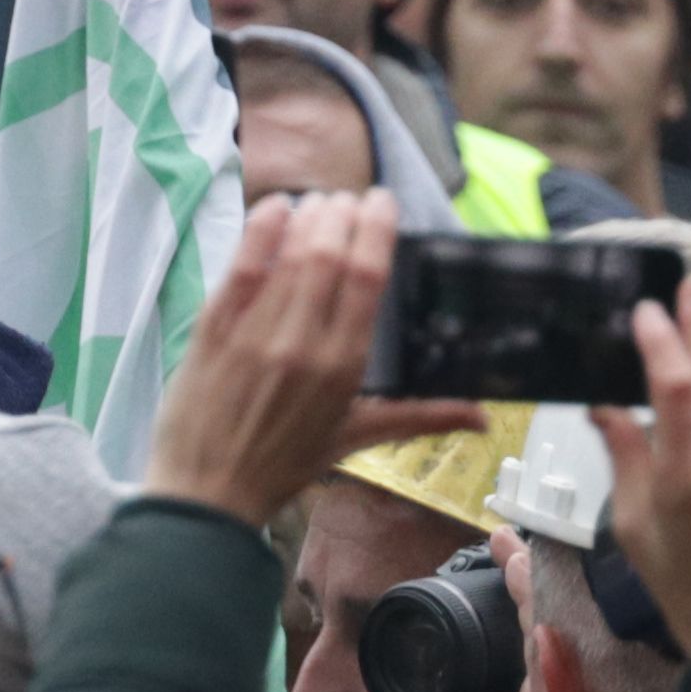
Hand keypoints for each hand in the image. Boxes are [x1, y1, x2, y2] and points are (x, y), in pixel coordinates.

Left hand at [140, 189, 465, 521]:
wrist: (207, 492)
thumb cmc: (282, 465)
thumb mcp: (354, 438)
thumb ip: (419, 417)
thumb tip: (483, 418)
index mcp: (342, 367)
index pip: (367, 280)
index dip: (377, 232)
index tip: (382, 204)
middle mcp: (301, 343)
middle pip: (329, 256)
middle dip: (342, 215)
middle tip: (349, 198)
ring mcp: (254, 333)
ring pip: (288, 255)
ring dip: (307, 217)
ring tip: (319, 200)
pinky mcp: (212, 328)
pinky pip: (241, 268)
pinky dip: (259, 232)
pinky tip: (274, 208)